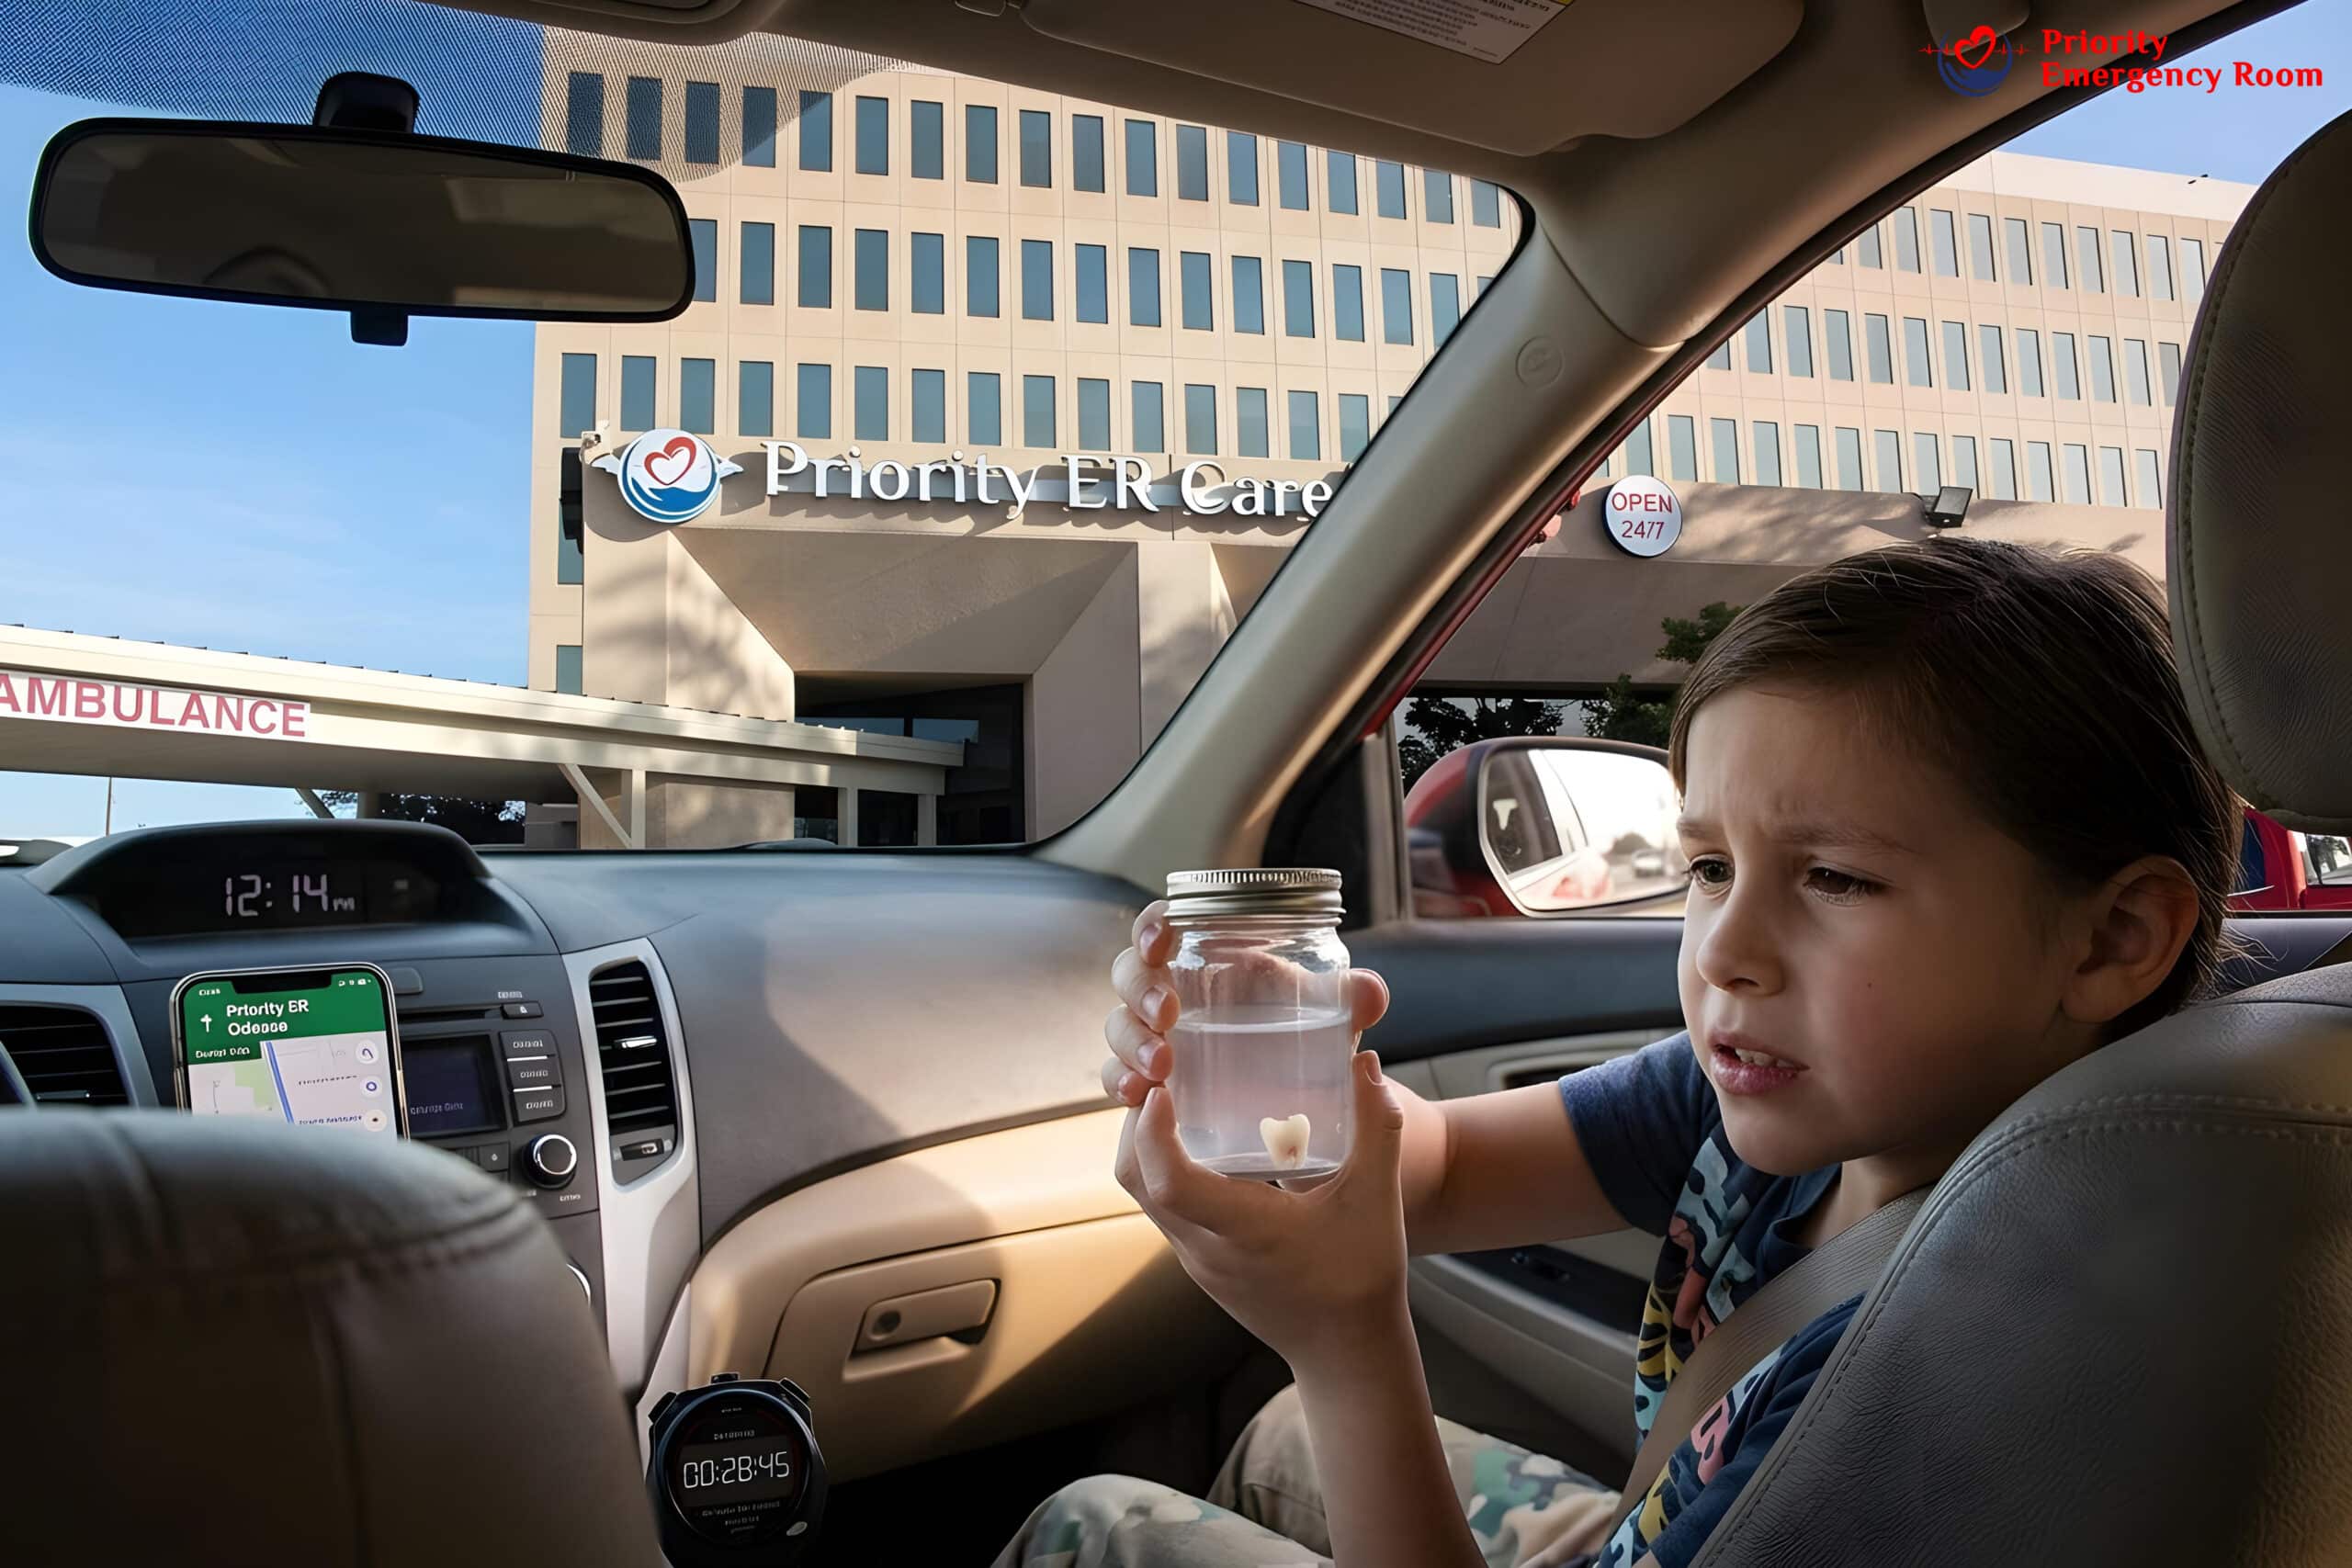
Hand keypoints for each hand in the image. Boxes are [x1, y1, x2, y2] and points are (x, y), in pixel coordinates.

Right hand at [1100, 899, 1389, 1107]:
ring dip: (1131, 1042)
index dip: (1152, 925)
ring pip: (1119, 1026)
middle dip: (1139, 990)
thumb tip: (1370, 993)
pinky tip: (1138, 1096)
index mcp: (1208, 957)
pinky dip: (1122, 1082)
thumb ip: (1351, 1001)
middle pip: (1129, 974)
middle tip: (1167, 1013)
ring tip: (1161, 1067)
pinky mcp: (1150, 1081)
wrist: (1298, 1100)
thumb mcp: (1329, 1019)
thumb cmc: (1302, 1035)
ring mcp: (1154, 1036)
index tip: (1163, 939)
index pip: (1165, 926)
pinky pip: (1118, 1076)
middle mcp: (1171, 990)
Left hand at [1117, 1048, 1411, 1369]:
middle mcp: (1206, 1248)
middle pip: (1135, 1181)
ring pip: (1142, 1195)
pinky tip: (1200, 1145)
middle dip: (1137, 1125)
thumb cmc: (1363, 1278)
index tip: (1162, 1089)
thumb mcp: (1377, 1197)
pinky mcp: (1202, 1265)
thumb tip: (1365, 1062)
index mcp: (1243, 1231)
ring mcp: (1197, 1260)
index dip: (1153, 1131)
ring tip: (1176, 1101)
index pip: (1168, 1182)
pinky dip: (1164, 1170)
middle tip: (1164, 1078)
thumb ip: (1378, 1127)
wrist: (1348, 1353)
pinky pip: (1163, 1209)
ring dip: (1145, 1146)